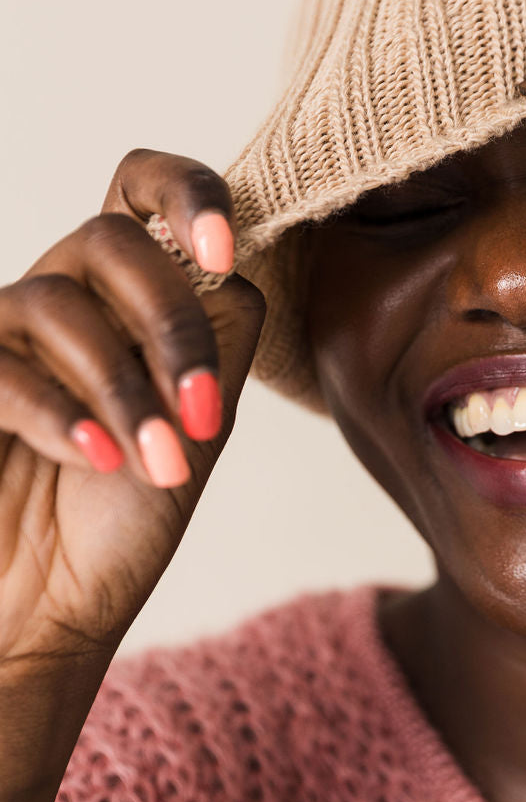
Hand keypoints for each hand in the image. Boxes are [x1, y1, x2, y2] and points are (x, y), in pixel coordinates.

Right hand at [0, 149, 265, 674]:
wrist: (48, 613)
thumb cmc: (122, 519)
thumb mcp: (196, 426)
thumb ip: (219, 342)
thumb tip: (228, 274)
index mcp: (126, 296)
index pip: (143, 189)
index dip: (186, 194)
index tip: (224, 255)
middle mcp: (63, 298)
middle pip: (109, 237)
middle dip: (170, 322)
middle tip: (200, 408)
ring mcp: (3, 336)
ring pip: (60, 300)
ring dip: (124, 387)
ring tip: (156, 463)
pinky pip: (5, 365)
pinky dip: (62, 413)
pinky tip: (98, 460)